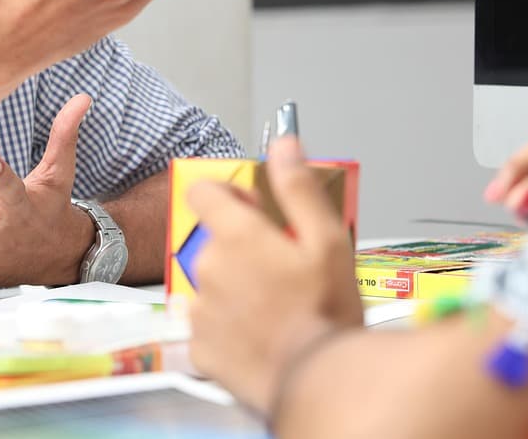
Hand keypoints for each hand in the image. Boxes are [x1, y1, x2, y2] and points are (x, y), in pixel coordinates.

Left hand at [187, 136, 362, 413]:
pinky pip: (209, 327)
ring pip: (212, 285)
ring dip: (235, 289)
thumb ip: (298, 187)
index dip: (228, 196)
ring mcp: (200, 311)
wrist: (318, 382)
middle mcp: (208, 268)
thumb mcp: (326, 239)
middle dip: (241, 249)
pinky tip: (260, 335)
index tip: (253, 211)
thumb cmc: (327, 312)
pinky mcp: (200, 349)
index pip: (204, 192)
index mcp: (236, 236)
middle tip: (281, 271)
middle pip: (213, 242)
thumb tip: (283, 144)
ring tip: (275, 308)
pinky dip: (229, 328)